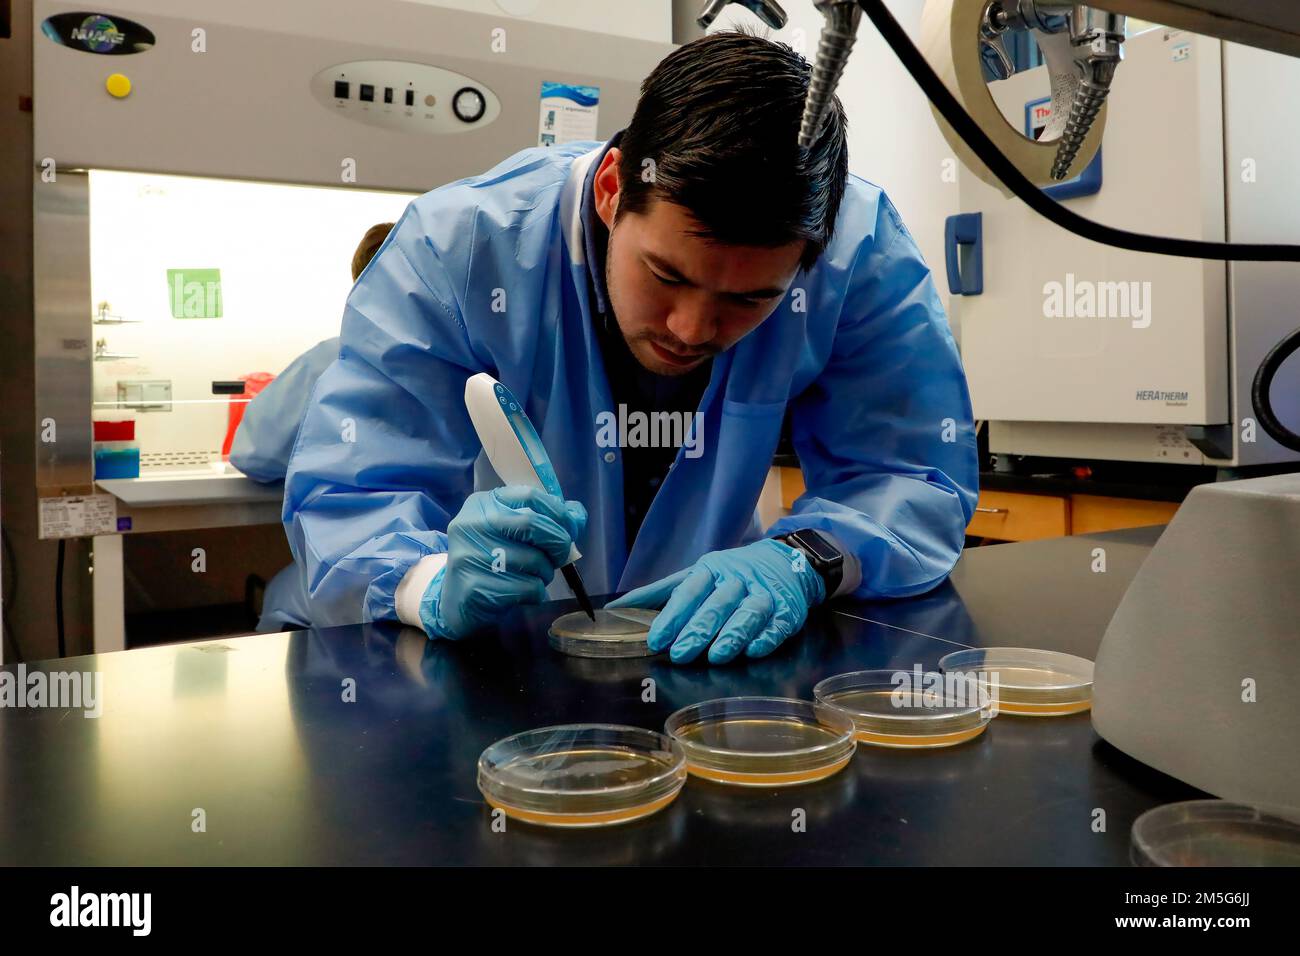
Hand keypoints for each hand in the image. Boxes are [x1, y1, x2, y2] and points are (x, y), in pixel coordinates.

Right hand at [420, 486, 586, 638]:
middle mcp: (473, 524)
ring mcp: (472, 555)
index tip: (570, 527)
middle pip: (533, 525)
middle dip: (558, 542)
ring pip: (534, 560)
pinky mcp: (477, 586)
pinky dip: (536, 593)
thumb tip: (578, 515)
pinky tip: (522, 593)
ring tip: (534, 576)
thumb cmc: (491, 560)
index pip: (530, 495)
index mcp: (482, 504)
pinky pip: (528, 587)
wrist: (456, 599)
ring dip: (545, 573)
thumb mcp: (511, 532)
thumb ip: (543, 519)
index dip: (558, 511)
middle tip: (560, 555)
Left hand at [606, 538, 824, 663]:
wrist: (786, 561)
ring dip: (733, 634)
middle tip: (680, 654)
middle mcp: (737, 580)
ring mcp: (764, 594)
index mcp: (710, 570)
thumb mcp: (695, 575)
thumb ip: (660, 593)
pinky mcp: (787, 611)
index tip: (656, 639)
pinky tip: (753, 651)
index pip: (689, 592)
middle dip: (698, 629)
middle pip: (717, 604)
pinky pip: (777, 624)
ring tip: (716, 656)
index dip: (672, 616)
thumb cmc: (730, 574)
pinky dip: (766, 637)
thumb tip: (616, 608)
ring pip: (749, 612)